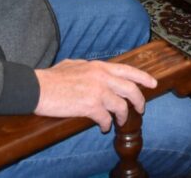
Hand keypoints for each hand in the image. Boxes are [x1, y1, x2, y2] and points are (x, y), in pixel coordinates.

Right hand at [34, 59, 156, 130]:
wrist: (38, 88)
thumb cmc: (52, 77)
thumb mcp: (74, 64)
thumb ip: (88, 67)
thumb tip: (93, 70)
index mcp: (99, 67)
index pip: (128, 71)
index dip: (144, 78)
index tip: (153, 84)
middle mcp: (102, 78)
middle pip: (131, 90)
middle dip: (139, 101)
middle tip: (140, 108)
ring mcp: (97, 92)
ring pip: (121, 106)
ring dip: (122, 116)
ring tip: (119, 121)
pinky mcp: (89, 107)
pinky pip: (106, 118)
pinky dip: (106, 124)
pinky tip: (102, 127)